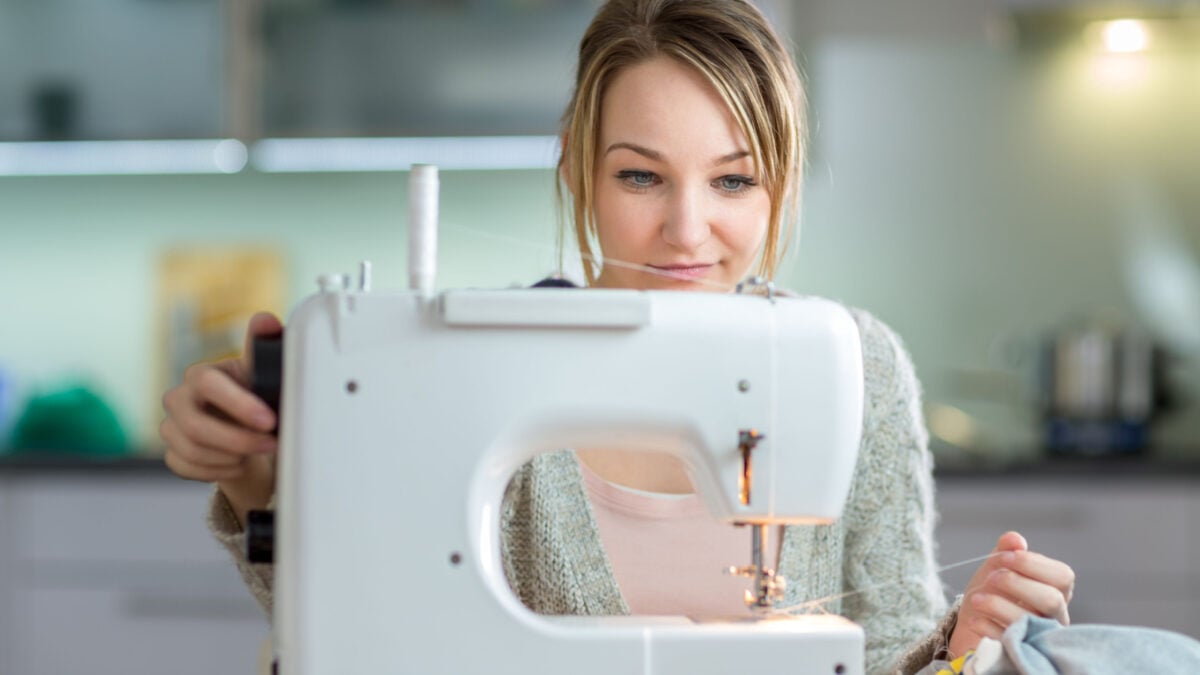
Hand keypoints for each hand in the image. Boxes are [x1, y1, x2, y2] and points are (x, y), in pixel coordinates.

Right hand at [160, 312, 282, 520]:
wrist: (249, 431)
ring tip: (257, 452)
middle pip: (195, 426)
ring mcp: (171, 428)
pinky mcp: (172, 454)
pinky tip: (239, 464)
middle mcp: (179, 399)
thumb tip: (266, 320)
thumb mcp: (264, 372)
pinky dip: (219, 471)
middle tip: (271, 444)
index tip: (269, 420)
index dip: (238, 404)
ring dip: (231, 457)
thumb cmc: (257, 395)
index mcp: (201, 375)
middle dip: (238, 440)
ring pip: (192, 450)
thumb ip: (264, 345)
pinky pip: (187, 468)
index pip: (208, 385)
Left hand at [947, 531, 1074, 657]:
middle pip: (1052, 600)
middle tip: (992, 577)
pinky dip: (988, 626)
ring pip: (1029, 621)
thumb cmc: (994, 590)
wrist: (974, 620)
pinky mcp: (1018, 652)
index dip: (1033, 564)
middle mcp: (1054, 616)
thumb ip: (1006, 551)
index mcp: (1055, 590)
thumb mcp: (997, 567)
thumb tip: (1015, 539)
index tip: (1005, 557)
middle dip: (1018, 584)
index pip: (1062, 576)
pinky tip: (975, 618)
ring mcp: (1038, 636)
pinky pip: (1007, 640)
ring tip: (976, 597)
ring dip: (998, 605)